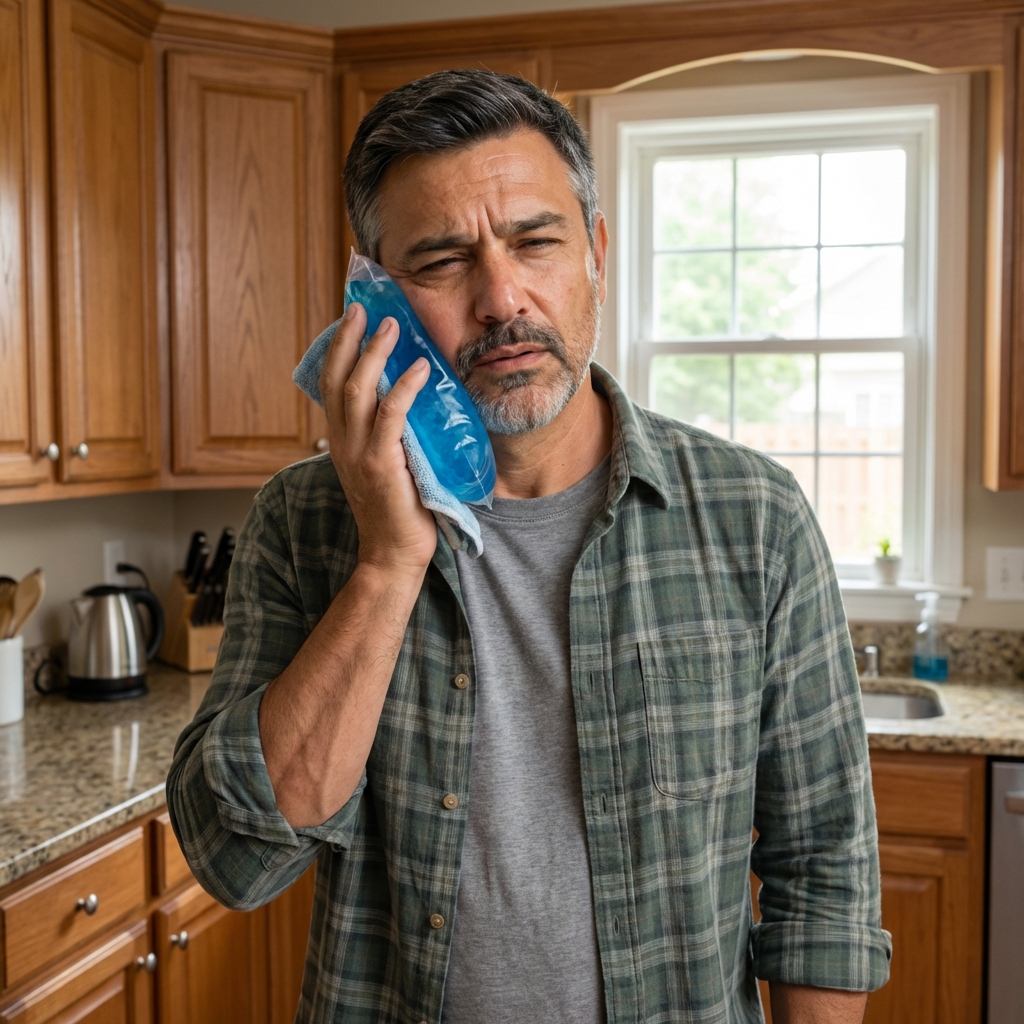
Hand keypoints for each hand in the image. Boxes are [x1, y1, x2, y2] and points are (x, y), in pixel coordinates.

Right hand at [319, 303, 435, 578]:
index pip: (330, 386)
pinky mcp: (381, 464)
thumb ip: (386, 436)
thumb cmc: (398, 512)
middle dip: (347, 339)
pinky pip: (391, 415)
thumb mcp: (384, 465)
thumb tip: (408, 403)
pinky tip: (420, 368)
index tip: (350, 319)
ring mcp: (359, 453)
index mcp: (340, 442)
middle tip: (363, 309)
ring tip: (392, 326)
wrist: (393, 555)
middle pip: (335, 378)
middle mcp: (342, 443)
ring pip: (358, 390)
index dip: (338, 350)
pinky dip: (404, 387)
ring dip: (374, 353)